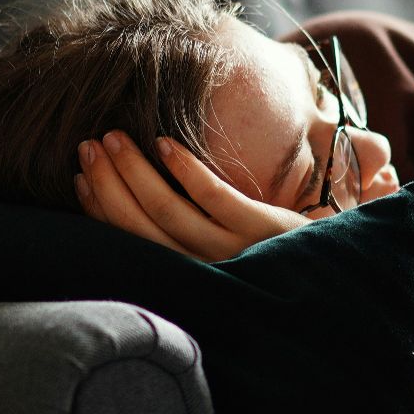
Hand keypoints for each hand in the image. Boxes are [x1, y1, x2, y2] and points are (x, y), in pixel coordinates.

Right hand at [74, 131, 311, 261]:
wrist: (334, 265)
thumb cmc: (272, 252)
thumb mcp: (222, 249)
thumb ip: (187, 230)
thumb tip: (136, 195)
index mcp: (188, 276)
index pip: (130, 243)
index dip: (100, 207)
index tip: (79, 175)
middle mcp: (203, 270)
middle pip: (139, 225)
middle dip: (107, 183)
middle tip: (87, 146)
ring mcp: (232, 250)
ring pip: (168, 211)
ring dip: (134, 171)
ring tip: (114, 137)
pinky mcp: (259, 229)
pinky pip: (213, 197)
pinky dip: (185, 170)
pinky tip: (165, 143)